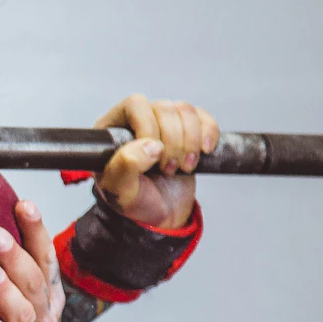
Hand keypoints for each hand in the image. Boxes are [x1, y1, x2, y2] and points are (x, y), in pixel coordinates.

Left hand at [94, 94, 217, 228]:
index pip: (135, 105)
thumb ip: (125, 167)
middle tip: (169, 170)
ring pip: (185, 111)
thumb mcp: (120, 192)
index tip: (154, 159)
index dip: (149, 127)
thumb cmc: (135, 202)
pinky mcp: (187, 130)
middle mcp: (137, 120)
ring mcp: (163, 123)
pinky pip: (203, 118)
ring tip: (184, 167)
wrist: (160, 215)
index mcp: (113, 129)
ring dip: (191, 141)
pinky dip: (209, 133)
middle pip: (164, 108)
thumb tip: (151, 145)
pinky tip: (204, 153)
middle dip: (173, 142)